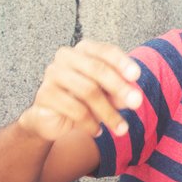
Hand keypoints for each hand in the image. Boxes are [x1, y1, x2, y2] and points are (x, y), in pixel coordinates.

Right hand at [18, 40, 142, 140]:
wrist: (53, 119)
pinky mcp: (45, 94)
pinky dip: (90, 123)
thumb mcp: (108, 95)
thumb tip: (134, 97)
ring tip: (121, 129)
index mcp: (84, 50)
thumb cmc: (86, 100)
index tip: (136, 76)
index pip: (106, 51)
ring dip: (108, 112)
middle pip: (97, 69)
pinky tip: (97, 131)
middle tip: (137, 103)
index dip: (122, 62)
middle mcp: (66, 57)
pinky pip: (74, 109)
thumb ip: (120, 92)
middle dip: (119, 87)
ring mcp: (52, 74)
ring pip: (87, 91)